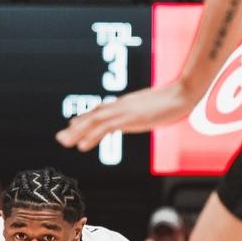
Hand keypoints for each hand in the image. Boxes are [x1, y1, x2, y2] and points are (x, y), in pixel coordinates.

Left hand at [56, 82, 199, 152]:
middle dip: (75, 127)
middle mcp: (120, 105)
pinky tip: (82, 146)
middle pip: (92, 116)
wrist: (182, 94)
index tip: (71, 125)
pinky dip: (92, 137)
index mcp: (125, 103)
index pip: (100, 110)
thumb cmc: (172, 102)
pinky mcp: (129, 118)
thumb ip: (142, 113)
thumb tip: (139, 117)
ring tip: (64, 143)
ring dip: (77, 133)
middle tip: (60, 137)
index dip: (84, 118)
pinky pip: (106, 129)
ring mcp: (124, 111)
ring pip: (94, 122)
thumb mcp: (152, 108)